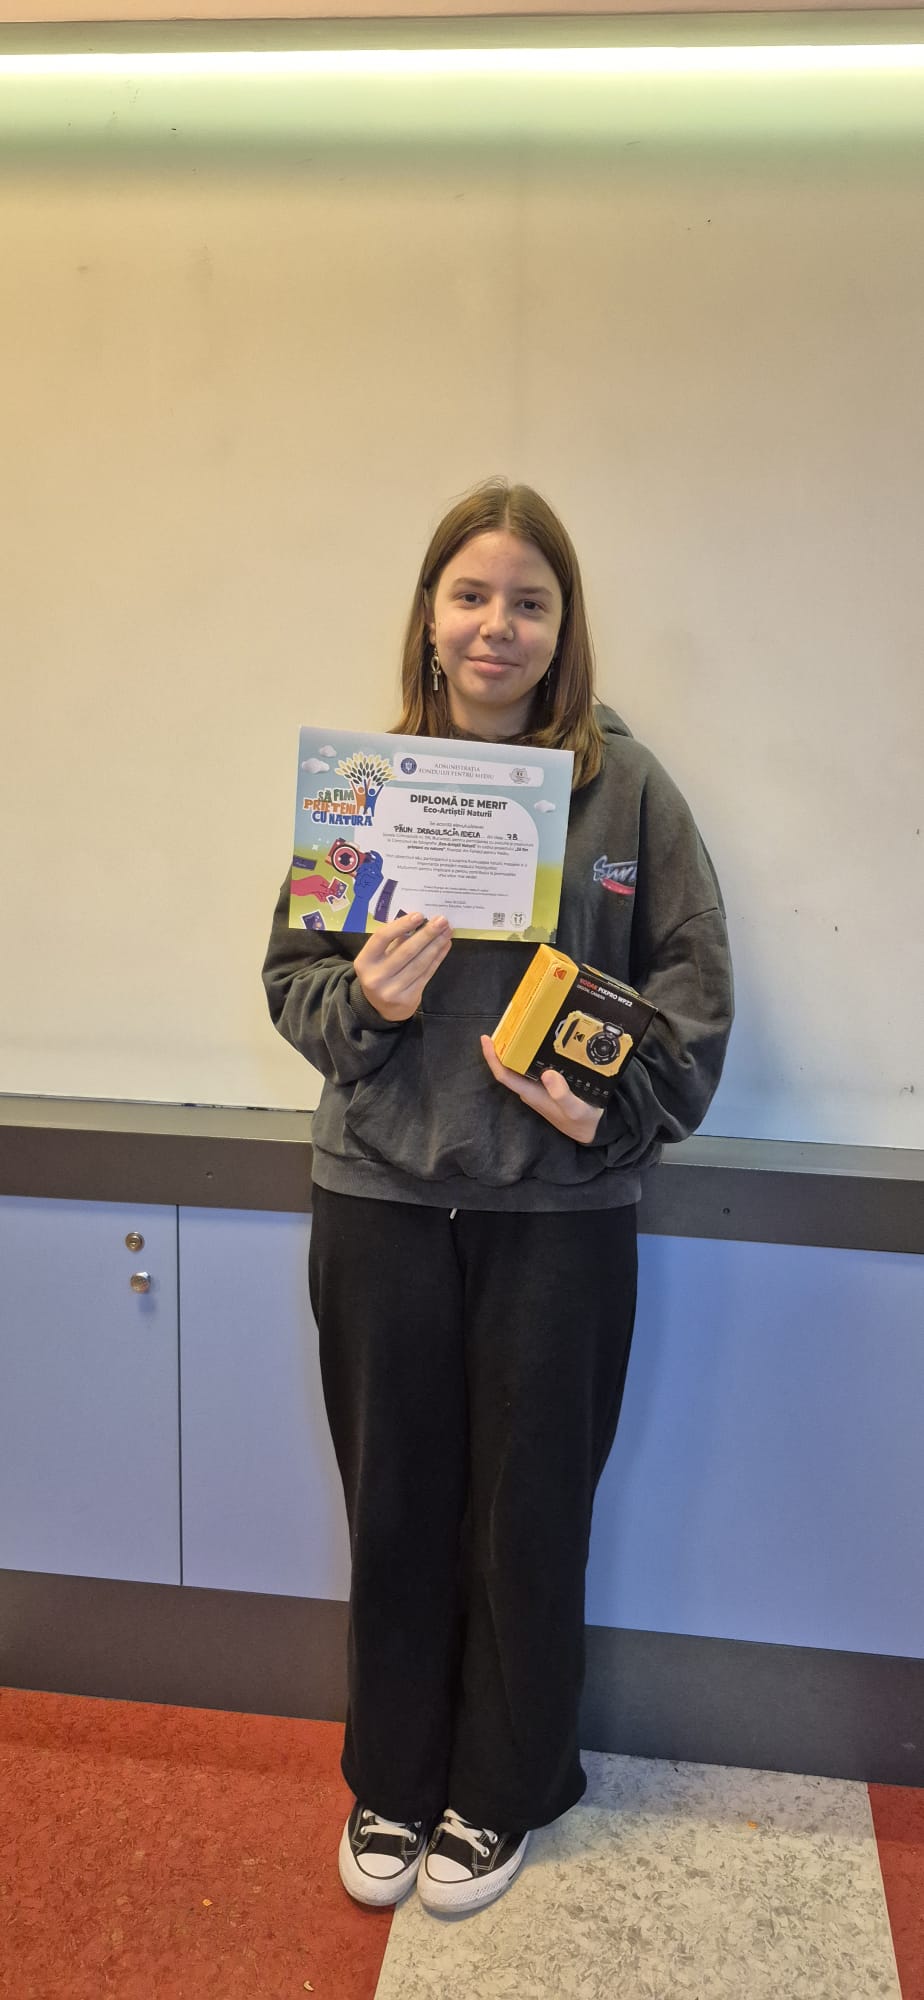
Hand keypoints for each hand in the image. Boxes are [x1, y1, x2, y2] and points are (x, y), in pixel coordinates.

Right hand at [354, 912, 451, 1022]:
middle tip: (441, 920)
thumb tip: (419, 921)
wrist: (380, 1008)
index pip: (382, 938)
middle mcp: (376, 977)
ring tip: (447, 931)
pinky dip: (438, 958)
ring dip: (436, 945)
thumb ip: (392, 941)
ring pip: (420, 963)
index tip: (419, 915)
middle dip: (427, 934)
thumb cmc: (380, 973)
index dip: (401, 925)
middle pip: (406, 951)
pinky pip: (427, 974)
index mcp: (364, 962)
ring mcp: (392, 990)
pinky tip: (444, 946)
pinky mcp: (408, 999)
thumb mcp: (376, 958)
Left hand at [480, 1036, 604, 1144]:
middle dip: (503, 1045)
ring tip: (519, 1025)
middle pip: (509, 1066)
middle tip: (507, 1022)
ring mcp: (538, 1086)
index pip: (504, 1074)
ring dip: (517, 1046)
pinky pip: (533, 1064)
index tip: (487, 1039)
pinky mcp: (547, 1083)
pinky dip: (532, 1051)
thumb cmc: (581, 1121)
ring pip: (520, 1064)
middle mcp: (530, 1088)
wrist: (591, 1130)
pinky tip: (538, 1039)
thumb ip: (562, 1094)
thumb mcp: (575, 1109)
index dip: (492, 1057)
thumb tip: (548, 1074)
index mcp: (531, 1093)